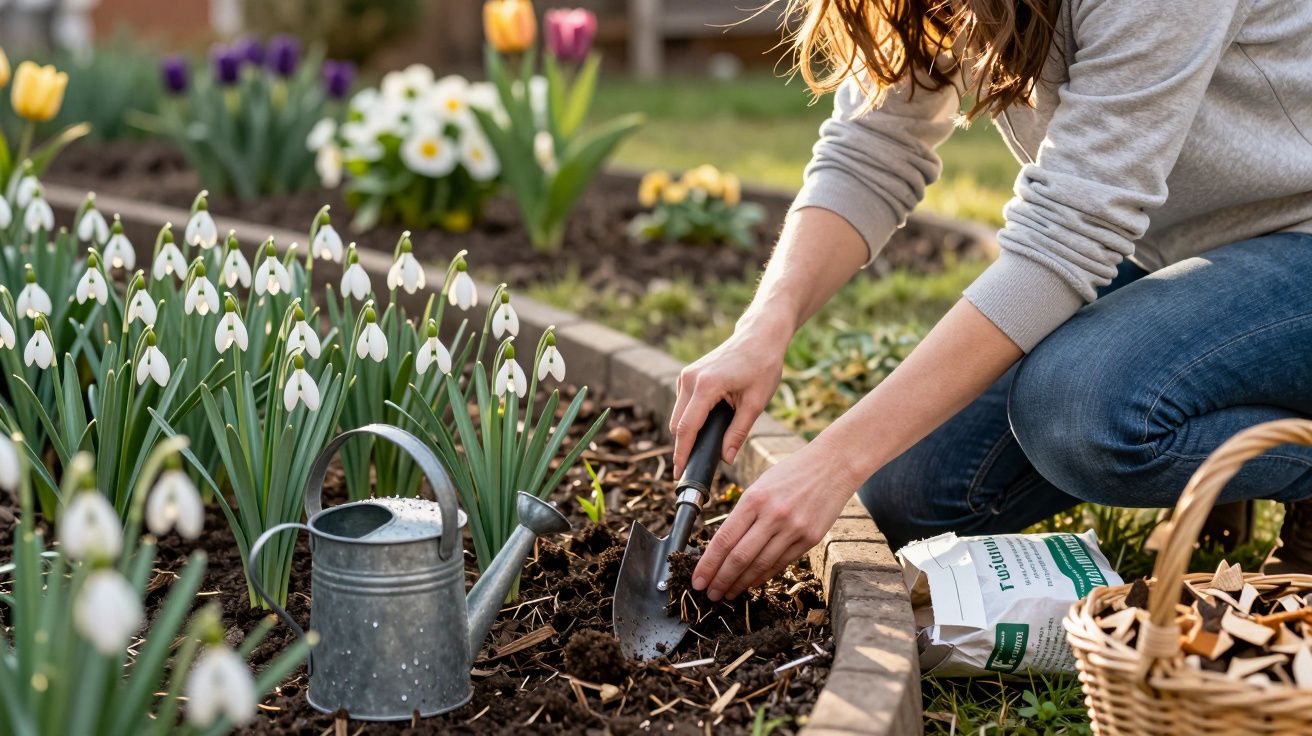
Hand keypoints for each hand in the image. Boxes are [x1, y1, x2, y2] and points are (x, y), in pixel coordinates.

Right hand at [670, 312, 790, 476]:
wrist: (759, 335)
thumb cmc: (762, 365)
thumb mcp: (755, 403)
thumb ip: (738, 433)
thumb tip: (725, 459)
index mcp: (706, 386)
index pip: (687, 428)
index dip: (682, 454)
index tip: (679, 474)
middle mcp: (690, 379)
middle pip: (677, 424)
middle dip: (685, 446)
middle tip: (699, 464)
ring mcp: (686, 375)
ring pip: (678, 415)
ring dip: (689, 431)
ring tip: (709, 443)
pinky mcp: (688, 375)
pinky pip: (683, 404)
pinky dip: (691, 417)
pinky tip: (710, 423)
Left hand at [692, 437, 859, 600]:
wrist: (834, 465)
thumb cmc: (791, 473)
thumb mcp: (760, 486)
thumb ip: (744, 514)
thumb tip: (723, 547)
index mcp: (754, 499)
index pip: (724, 539)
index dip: (708, 564)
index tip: (697, 579)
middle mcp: (773, 515)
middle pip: (739, 558)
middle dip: (720, 580)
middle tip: (709, 594)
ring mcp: (793, 529)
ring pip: (760, 565)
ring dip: (741, 583)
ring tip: (728, 594)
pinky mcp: (810, 538)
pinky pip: (781, 563)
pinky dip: (763, 575)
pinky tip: (751, 583)